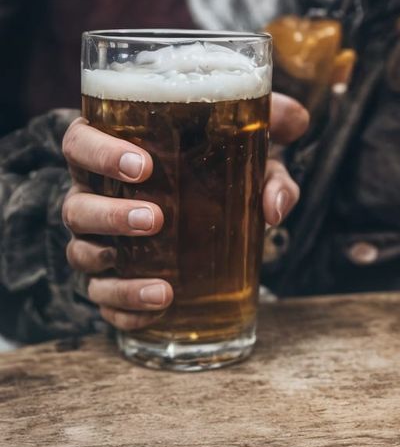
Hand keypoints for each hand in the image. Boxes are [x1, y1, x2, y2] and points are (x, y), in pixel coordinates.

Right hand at [64, 93, 309, 331]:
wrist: (234, 194)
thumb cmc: (230, 156)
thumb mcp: (257, 141)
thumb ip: (277, 135)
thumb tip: (275, 205)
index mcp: (116, 152)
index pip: (81, 143)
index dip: (99, 152)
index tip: (142, 165)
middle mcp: (97, 196)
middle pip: (75, 206)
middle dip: (109, 216)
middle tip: (156, 219)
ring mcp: (100, 240)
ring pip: (82, 256)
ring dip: (118, 276)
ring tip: (164, 287)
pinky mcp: (113, 277)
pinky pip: (104, 300)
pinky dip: (125, 309)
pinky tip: (157, 311)